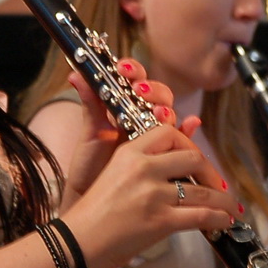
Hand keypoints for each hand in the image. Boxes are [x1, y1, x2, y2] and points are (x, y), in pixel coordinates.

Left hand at [55, 58, 177, 208]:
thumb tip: (75, 74)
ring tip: (158, 113)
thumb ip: (90, 103)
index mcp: (124, 106)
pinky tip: (192, 123)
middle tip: (139, 92)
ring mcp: (156, 136)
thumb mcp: (90, 132)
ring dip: (166, 109)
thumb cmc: (91, 164)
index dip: (134, 71)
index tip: (123, 69)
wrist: (93, 197)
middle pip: (157, 95)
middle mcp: (143, 117)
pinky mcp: (166, 155)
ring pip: (169, 114)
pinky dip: (189, 129)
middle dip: (152, 91)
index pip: (135, 79)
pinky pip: (182, 139)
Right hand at [60, 119, 240, 267]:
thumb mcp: (113, 174)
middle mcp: (143, 168)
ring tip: (233, 208)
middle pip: (192, 158)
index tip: (195, 160)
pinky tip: (224, 222)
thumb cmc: (92, 211)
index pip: (169, 133)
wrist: (77, 241)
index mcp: (129, 152)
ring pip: (203, 191)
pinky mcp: (160, 220)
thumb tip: (173, 163)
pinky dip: (218, 219)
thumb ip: (141, 164)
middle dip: (211, 173)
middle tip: (218, 186)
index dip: (188, 144)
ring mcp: (153, 194)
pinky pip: (201, 216)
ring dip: (224, 200)